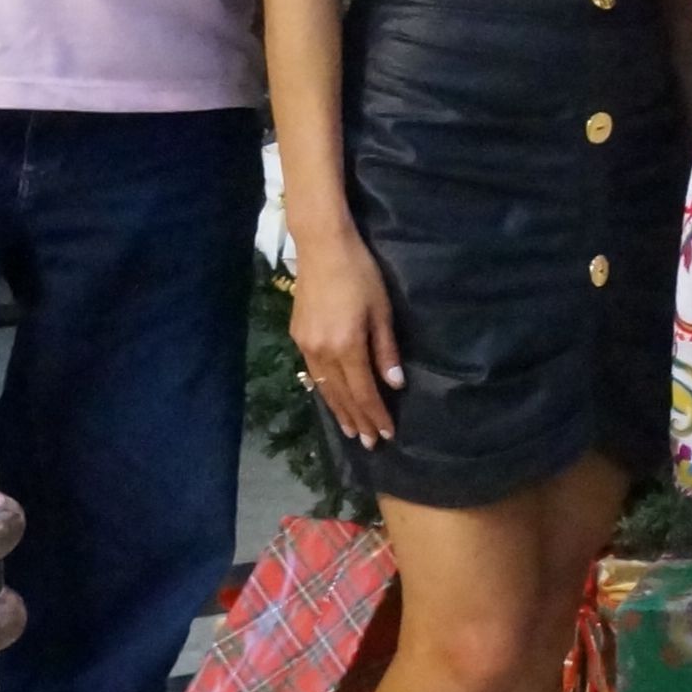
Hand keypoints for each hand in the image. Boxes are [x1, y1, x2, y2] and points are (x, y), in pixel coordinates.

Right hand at [284, 229, 406, 446]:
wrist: (322, 247)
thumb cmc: (361, 274)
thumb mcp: (382, 311)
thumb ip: (386, 351)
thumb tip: (394, 384)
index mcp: (346, 346)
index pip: (363, 391)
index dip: (376, 414)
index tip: (387, 434)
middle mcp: (322, 351)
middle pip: (342, 395)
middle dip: (357, 420)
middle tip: (370, 443)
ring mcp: (306, 345)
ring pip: (324, 388)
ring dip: (339, 411)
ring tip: (352, 431)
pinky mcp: (297, 336)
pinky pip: (313, 373)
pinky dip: (325, 391)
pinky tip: (332, 399)